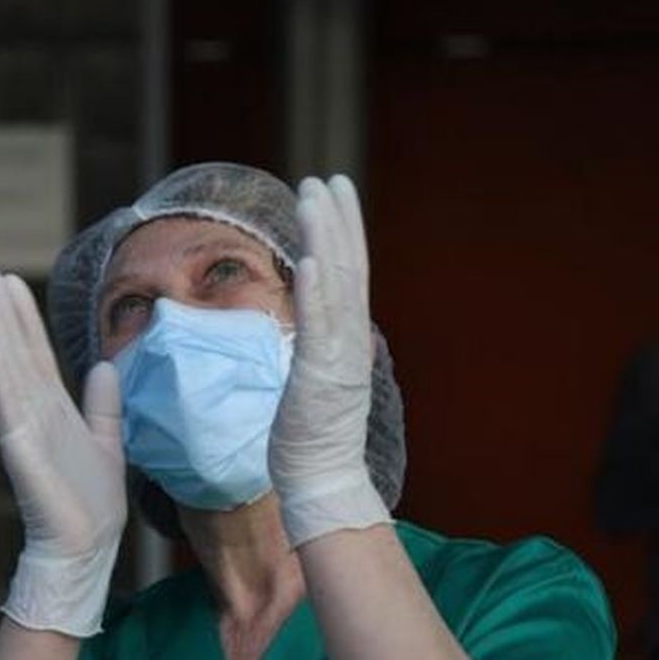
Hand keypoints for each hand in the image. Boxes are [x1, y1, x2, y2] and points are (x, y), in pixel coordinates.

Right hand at [0, 267, 125, 636]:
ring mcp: (25, 431)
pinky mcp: (23, 453)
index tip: (9, 279)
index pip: (35, 352)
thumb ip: (104, 405)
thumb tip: (104, 366)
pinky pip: (8, 410)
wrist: (87, 550)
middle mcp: (34, 413)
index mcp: (54, 409)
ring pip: (7, 371)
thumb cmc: (92, 503)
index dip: (23, 315)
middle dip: (1, 311)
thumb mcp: (109, 442)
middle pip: (16, 351)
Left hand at [270, 175, 391, 545]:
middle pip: (347, 268)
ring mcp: (336, 358)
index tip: (336, 191)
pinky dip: (315, 292)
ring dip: (325, 238)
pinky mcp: (318, 378)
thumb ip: (320, 344)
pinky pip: (318, 328)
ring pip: (335, 286)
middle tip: (326, 177)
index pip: (349, 273)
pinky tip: (309, 259)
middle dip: (336, 219)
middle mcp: (348, 341)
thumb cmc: (312, 437)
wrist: (322, 482)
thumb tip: (319, 319)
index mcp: (346, 340)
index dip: (345, 230)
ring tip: (314, 197)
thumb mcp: (316, 378)